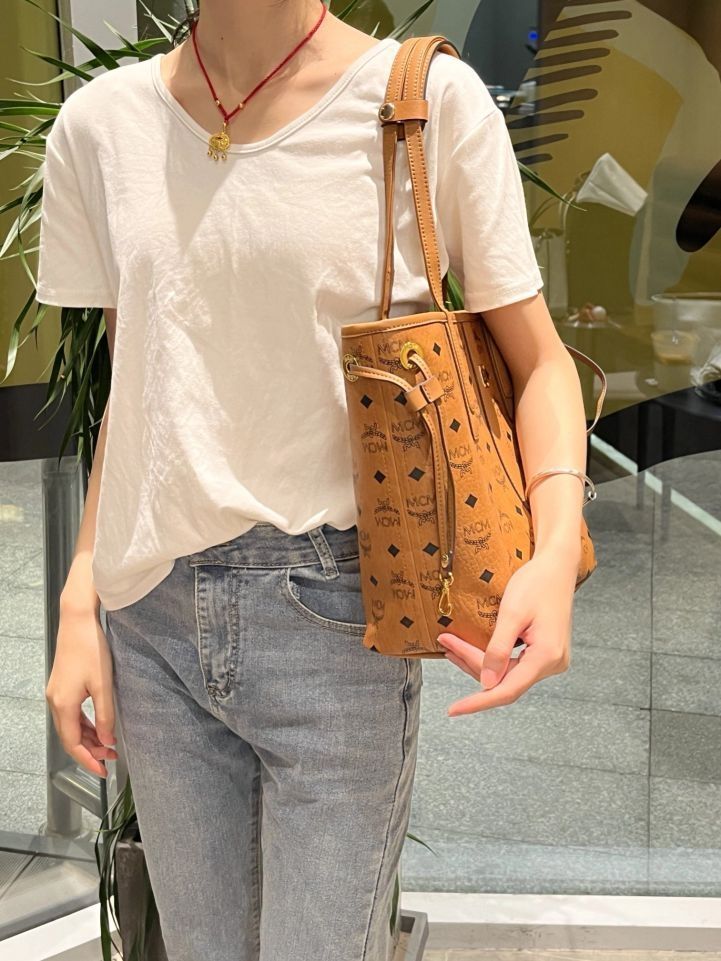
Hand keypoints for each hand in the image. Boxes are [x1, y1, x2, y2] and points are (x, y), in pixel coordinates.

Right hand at [45, 604, 117, 777]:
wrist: (77, 621)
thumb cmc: (91, 648)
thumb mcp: (104, 685)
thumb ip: (105, 715)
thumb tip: (108, 740)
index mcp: (63, 704)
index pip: (73, 744)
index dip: (87, 760)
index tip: (103, 771)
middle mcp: (55, 702)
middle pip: (70, 737)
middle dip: (90, 751)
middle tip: (111, 759)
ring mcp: (56, 694)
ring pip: (71, 726)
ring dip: (89, 737)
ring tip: (109, 745)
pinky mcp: (62, 686)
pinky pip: (71, 713)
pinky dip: (85, 724)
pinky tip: (99, 726)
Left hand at [436, 548, 575, 714]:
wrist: (557, 566)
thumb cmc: (536, 583)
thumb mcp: (512, 613)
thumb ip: (498, 650)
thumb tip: (485, 683)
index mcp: (547, 656)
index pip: (507, 691)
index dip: (477, 702)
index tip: (453, 710)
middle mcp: (552, 663)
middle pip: (504, 680)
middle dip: (471, 665)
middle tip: (445, 646)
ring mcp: (551, 659)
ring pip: (508, 673)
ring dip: (478, 662)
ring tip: (451, 648)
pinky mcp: (545, 652)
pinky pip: (515, 664)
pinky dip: (492, 659)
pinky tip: (471, 650)